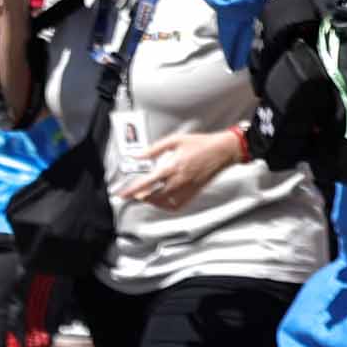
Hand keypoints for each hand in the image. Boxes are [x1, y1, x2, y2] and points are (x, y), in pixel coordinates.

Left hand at [119, 127, 240, 211]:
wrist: (224, 150)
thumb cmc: (201, 144)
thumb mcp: (175, 140)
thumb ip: (154, 149)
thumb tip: (138, 155)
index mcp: (173, 167)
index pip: (148, 182)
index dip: (133, 190)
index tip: (123, 194)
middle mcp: (180, 180)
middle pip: (154, 196)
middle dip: (141, 197)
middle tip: (133, 195)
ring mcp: (188, 188)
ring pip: (166, 203)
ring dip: (153, 202)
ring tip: (146, 197)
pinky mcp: (195, 192)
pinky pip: (179, 205)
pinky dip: (168, 206)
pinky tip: (162, 201)